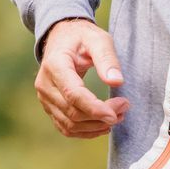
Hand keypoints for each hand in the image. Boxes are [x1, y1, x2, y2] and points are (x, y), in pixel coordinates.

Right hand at [35, 18, 129, 137]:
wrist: (62, 38)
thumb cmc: (81, 37)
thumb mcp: (97, 39)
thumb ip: (107, 58)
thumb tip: (117, 81)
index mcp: (55, 65)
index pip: (73, 94)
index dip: (95, 108)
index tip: (115, 113)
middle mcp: (45, 85)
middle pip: (72, 112)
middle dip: (100, 117)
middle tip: (124, 108)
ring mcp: (45, 98)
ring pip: (69, 124)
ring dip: (95, 126)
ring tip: (118, 116)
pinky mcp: (50, 107)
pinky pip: (65, 127)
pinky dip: (85, 131)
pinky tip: (103, 125)